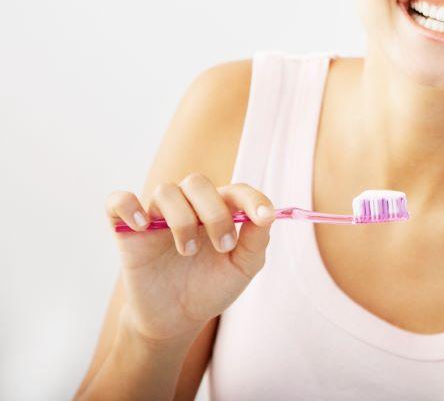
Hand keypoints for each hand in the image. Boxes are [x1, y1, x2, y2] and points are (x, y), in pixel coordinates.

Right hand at [106, 176, 275, 341]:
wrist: (177, 319)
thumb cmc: (211, 288)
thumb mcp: (242, 268)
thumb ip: (256, 240)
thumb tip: (266, 215)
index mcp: (219, 210)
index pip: (235, 190)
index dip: (252, 199)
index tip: (264, 217)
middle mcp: (188, 206)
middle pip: (197, 183)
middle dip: (215, 213)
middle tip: (223, 246)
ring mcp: (157, 217)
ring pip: (166, 191)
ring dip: (181, 219)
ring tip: (187, 252)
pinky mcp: (128, 231)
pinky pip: (118, 201)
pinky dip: (128, 206)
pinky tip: (143, 226)